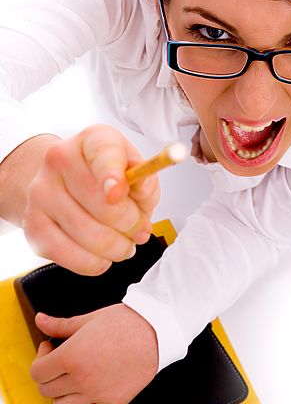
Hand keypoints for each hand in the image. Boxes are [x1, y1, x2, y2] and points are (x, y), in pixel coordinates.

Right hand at [22, 124, 159, 274]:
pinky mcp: (33, 226)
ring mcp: (41, 193)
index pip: (103, 154)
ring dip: (118, 247)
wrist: (62, 180)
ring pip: (90, 235)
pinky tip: (103, 255)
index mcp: (92, 140)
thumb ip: (144, 177)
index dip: (111, 175)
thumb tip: (142, 188)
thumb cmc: (105, 174)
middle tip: (140, 229)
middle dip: (131, 224)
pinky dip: (95, 263)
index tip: (118, 193)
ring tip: (125, 243)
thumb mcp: (133, 166)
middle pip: (102, 204)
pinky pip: (70, 256)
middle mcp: (60, 160)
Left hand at [30, 304, 158, 403]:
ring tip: (72, 379)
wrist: (156, 330)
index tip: (49, 349)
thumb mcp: (89, 319)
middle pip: (47, 390)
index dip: (40, 359)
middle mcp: (81, 379)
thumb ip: (60, 324)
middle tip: (60, 361)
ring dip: (61, 395)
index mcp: (72, 356)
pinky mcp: (113, 403)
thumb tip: (41, 320)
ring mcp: (97, 394)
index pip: (38, 372)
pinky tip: (83, 397)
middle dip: (49, 374)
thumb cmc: (126, 322)